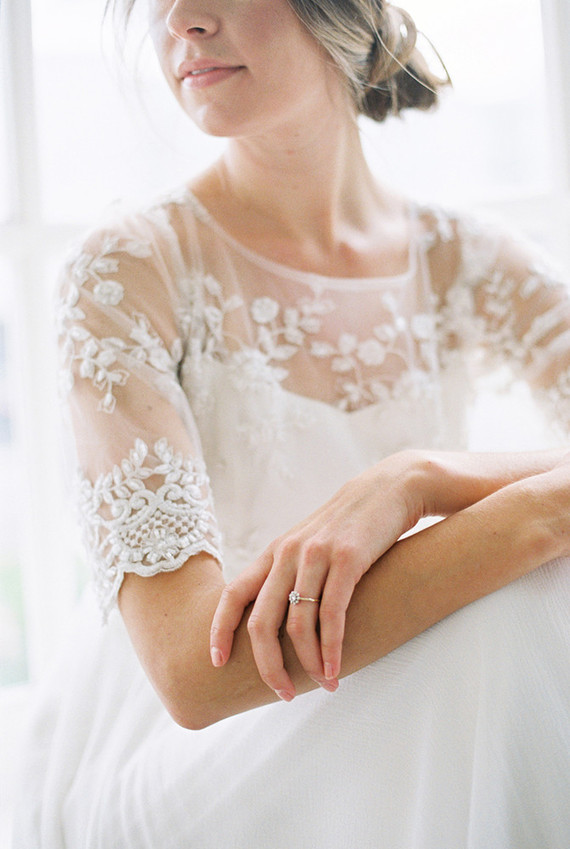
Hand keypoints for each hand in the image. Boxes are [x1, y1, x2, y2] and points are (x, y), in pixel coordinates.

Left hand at [210, 450, 426, 699]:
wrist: (389, 489)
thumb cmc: (350, 526)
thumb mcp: (311, 544)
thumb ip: (291, 573)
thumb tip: (276, 619)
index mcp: (275, 552)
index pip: (234, 593)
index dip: (220, 629)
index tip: (216, 662)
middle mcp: (289, 553)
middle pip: (262, 621)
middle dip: (268, 665)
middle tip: (282, 693)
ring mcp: (317, 555)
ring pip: (298, 624)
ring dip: (309, 663)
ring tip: (324, 684)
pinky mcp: (348, 559)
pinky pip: (332, 615)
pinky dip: (331, 648)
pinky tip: (335, 670)